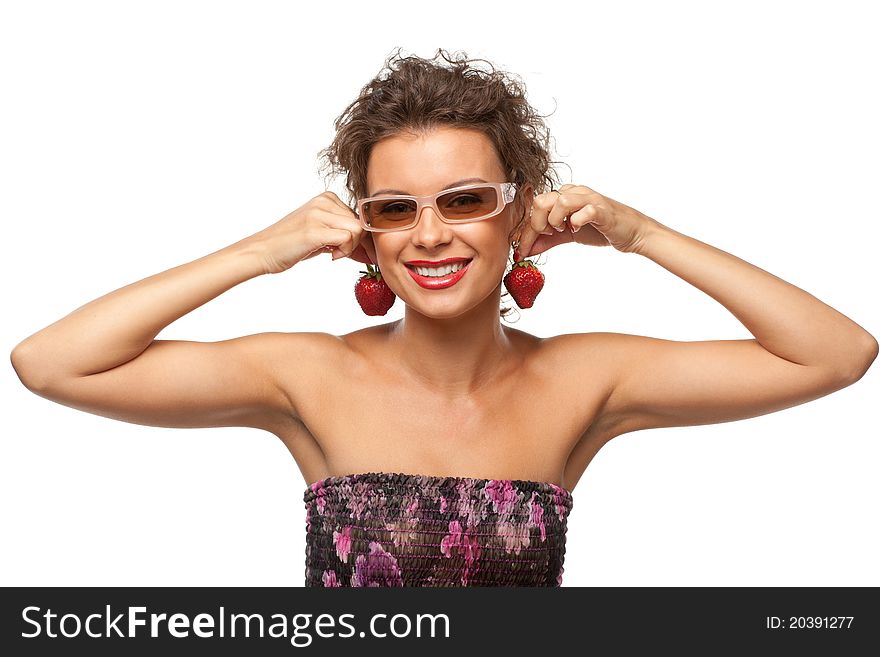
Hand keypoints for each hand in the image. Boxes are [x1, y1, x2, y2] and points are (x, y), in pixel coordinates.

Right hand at [245, 191, 373, 273]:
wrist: (262, 252)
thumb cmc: (290, 245)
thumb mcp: (321, 235)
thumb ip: (342, 235)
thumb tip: (369, 248)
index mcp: (326, 198)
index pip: (360, 215)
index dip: (361, 236)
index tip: (354, 251)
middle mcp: (323, 201)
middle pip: (361, 223)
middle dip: (357, 243)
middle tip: (340, 254)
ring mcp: (318, 213)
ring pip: (357, 230)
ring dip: (351, 247)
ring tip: (334, 253)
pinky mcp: (314, 229)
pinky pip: (347, 238)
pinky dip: (345, 251)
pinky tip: (330, 255)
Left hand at [514, 184, 655, 259]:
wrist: (630, 232)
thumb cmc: (599, 229)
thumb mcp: (567, 235)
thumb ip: (547, 240)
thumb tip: (525, 251)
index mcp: (563, 196)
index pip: (535, 209)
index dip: (524, 231)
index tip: (520, 251)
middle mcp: (574, 193)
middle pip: (542, 200)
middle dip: (537, 224)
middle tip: (545, 236)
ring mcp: (589, 199)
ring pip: (560, 201)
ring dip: (555, 220)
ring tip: (562, 230)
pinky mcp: (602, 209)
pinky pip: (584, 211)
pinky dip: (576, 222)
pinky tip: (577, 230)